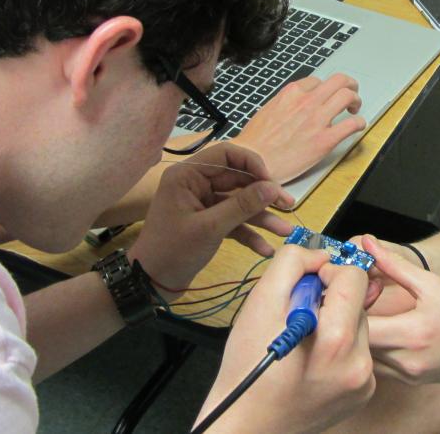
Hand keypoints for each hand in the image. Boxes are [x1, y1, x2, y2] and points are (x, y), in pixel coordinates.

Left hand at [129, 143, 294, 296]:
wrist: (150, 284)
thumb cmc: (173, 251)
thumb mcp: (210, 228)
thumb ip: (242, 206)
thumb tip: (273, 188)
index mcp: (188, 175)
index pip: (226, 155)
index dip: (252, 164)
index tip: (272, 182)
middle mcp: (195, 184)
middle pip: (237, 180)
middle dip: (264, 195)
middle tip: (289, 206)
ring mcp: (202, 204)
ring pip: (239, 203)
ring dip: (261, 217)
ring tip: (285, 231)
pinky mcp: (208, 223)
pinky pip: (233, 222)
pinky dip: (249, 233)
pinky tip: (265, 249)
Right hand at [201, 245, 375, 432]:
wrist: (248, 421)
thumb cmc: (249, 366)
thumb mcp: (262, 301)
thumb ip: (293, 264)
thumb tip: (320, 254)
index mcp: (337, 339)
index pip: (354, 276)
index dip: (328, 273)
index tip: (307, 286)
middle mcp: (359, 363)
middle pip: (358, 302)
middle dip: (331, 301)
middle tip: (299, 318)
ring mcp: (363, 382)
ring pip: (359, 327)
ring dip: (336, 324)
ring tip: (305, 343)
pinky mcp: (363, 393)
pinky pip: (359, 353)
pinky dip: (340, 350)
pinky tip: (314, 361)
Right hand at [230, 73, 364, 183]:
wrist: (253, 162)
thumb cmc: (256, 142)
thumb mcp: (269, 110)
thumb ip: (286, 103)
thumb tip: (296, 104)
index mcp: (291, 93)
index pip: (318, 81)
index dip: (325, 88)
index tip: (327, 96)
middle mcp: (307, 102)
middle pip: (339, 81)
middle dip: (349, 85)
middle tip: (350, 94)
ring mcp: (317, 120)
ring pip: (348, 96)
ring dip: (356, 100)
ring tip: (354, 109)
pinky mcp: (325, 140)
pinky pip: (352, 125)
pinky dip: (360, 123)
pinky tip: (357, 127)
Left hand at [362, 236, 439, 385]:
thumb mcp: (433, 284)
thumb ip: (395, 265)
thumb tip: (367, 244)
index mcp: (412, 333)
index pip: (360, 323)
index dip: (350, 305)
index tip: (354, 289)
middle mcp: (406, 360)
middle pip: (357, 342)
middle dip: (351, 319)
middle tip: (354, 300)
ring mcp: (406, 374)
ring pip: (364, 356)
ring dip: (360, 336)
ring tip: (367, 314)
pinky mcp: (408, 381)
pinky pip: (378, 365)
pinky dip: (373, 348)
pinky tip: (382, 331)